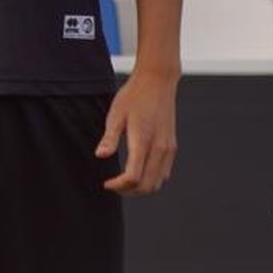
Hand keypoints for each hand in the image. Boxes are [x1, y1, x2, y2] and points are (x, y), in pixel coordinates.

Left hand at [96, 68, 177, 194]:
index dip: (119, 185)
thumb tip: (100, 155)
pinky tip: (139, 173)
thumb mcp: (116, 113)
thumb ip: (110, 137)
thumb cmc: (134, 95)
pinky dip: (152, 180)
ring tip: (124, 183)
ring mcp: (168, 148)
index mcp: (143, 140)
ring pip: (158, 183)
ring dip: (141, 188)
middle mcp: (160, 147)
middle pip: (147, 185)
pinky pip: (164, 173)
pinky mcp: (172, 146)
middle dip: (129, 191)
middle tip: (114, 186)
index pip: (133, 176)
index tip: (107, 183)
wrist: (158, 81)